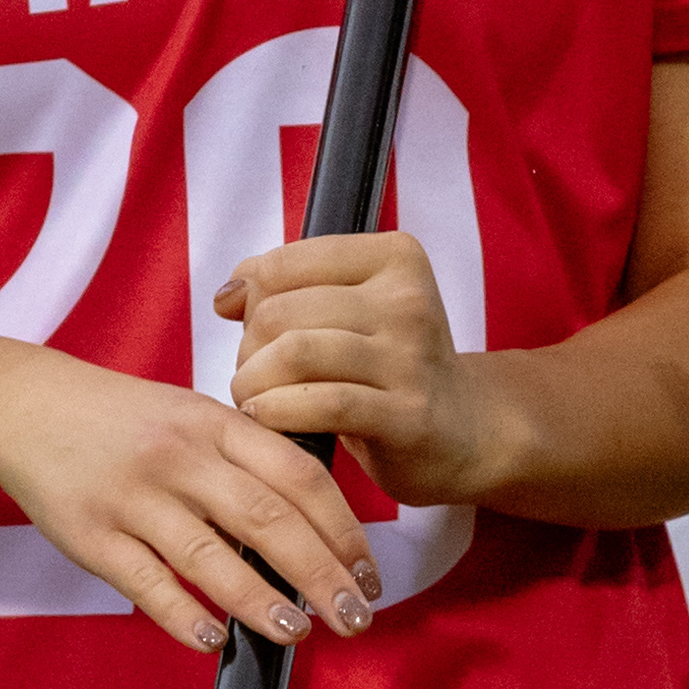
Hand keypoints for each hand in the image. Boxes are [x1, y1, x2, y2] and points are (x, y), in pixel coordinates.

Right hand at [0, 346, 378, 659]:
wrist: (25, 408)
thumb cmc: (125, 422)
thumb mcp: (194, 417)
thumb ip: (250, 461)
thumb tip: (320, 532)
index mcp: (216, 425)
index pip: (299, 477)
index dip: (343, 530)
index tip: (370, 574)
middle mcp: (179, 457)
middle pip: (267, 518)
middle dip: (321, 573)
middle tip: (356, 617)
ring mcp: (133, 497)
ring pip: (207, 555)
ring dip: (260, 601)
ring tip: (298, 632)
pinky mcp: (91, 535)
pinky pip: (144, 581)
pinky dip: (182, 614)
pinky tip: (214, 639)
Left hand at [218, 230, 511, 512]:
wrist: (462, 432)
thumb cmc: (388, 367)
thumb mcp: (347, 312)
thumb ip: (283, 290)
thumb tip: (226, 296)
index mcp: (395, 256)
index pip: (281, 264)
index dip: (251, 301)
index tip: (258, 334)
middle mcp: (408, 299)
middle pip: (280, 311)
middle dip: (248, 349)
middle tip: (253, 376)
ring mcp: (411, 357)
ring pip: (294, 353)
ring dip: (253, 382)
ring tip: (254, 399)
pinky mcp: (407, 414)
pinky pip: (322, 404)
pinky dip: (277, 412)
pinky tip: (268, 418)